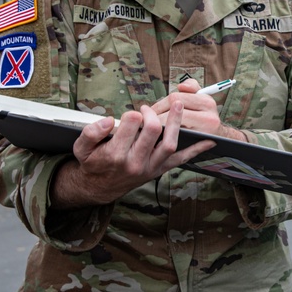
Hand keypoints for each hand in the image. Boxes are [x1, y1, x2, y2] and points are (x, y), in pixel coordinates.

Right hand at [52, 101, 214, 208]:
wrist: (101, 186)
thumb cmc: (93, 162)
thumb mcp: (81, 147)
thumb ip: (91, 132)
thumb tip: (108, 120)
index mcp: (115, 155)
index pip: (130, 125)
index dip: (133, 114)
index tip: (133, 112)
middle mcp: (135, 163)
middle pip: (152, 131)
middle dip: (152, 114)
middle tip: (147, 109)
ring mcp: (150, 167)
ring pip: (169, 144)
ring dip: (176, 123)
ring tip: (178, 105)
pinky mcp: (160, 169)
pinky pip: (181, 159)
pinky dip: (196, 150)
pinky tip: (209, 140)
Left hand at [150, 78, 242, 139]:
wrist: (220, 138)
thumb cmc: (204, 115)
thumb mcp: (201, 98)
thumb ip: (191, 87)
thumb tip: (181, 86)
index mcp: (207, 102)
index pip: (175, 98)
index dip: (159, 104)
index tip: (150, 110)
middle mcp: (209, 117)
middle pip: (173, 112)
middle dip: (156, 116)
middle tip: (146, 120)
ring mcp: (205, 133)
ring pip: (172, 127)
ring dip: (158, 127)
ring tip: (150, 128)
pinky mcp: (198, 146)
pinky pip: (176, 140)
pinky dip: (165, 138)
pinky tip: (158, 138)